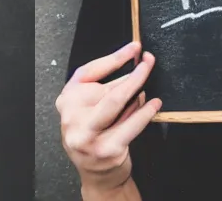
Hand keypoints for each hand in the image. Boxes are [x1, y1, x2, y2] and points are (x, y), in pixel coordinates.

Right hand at [56, 42, 160, 189]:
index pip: (91, 71)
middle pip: (109, 90)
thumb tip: (133, 57)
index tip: (135, 48)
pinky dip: (146, 112)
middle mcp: (73, 118)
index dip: (117, 57)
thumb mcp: (91, 105)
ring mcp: (88, 136)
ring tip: (150, 80)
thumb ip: (107, 84)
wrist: (96, 173)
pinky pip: (132, 124)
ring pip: (119, 104)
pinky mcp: (106, 149)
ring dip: (139, 89)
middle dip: (135, 74)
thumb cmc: (95, 132)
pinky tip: (154, 104)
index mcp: (67, 100)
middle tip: (149, 61)